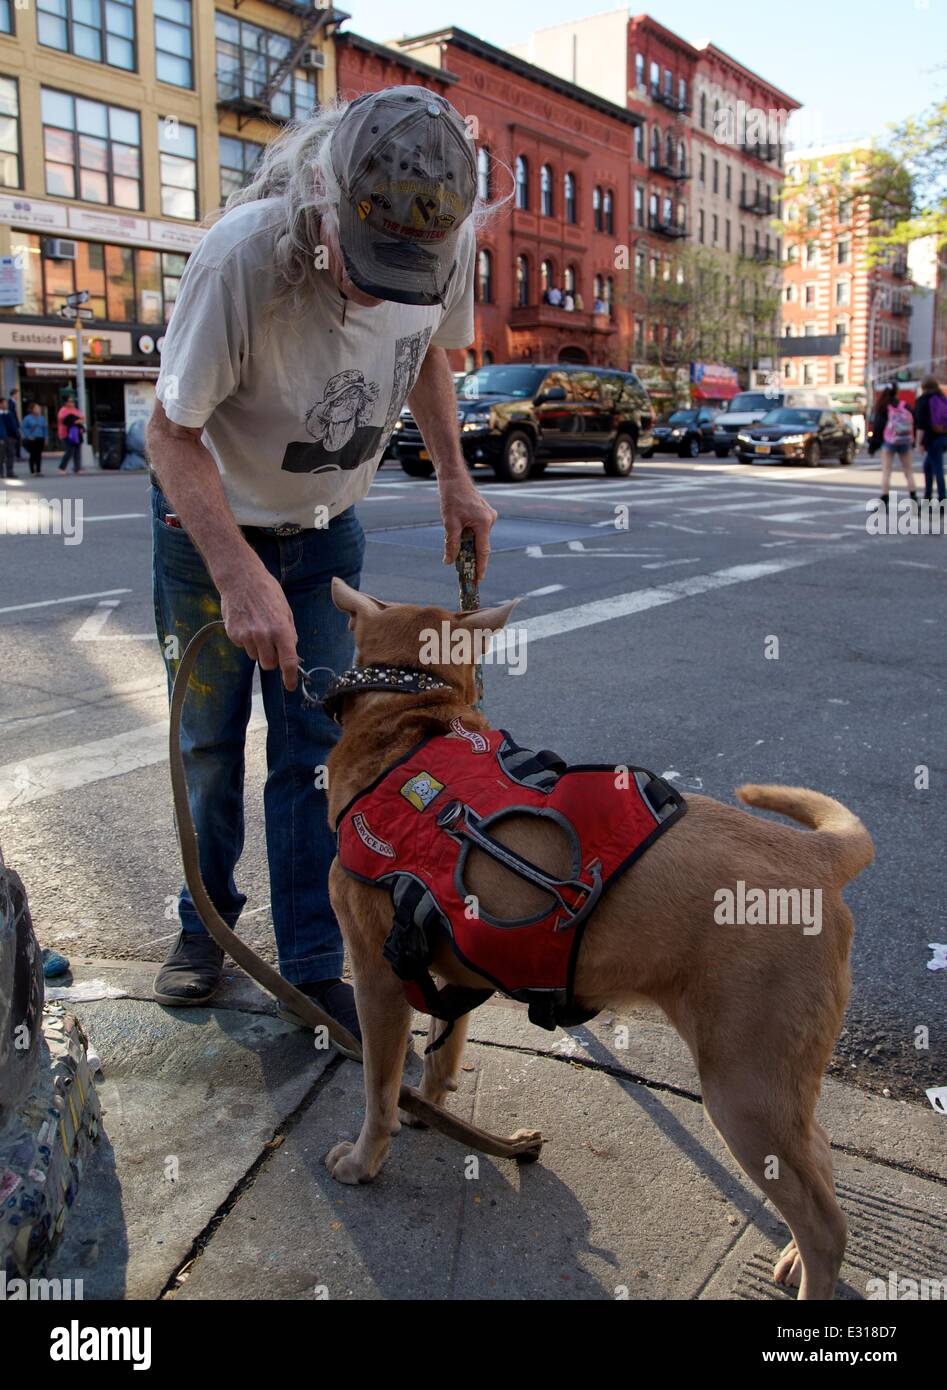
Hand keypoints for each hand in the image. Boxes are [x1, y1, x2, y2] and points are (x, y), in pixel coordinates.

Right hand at [219, 558, 298, 689]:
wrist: (241, 579)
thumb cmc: (267, 592)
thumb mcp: (286, 610)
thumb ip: (289, 633)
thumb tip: (291, 652)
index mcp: (282, 629)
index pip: (288, 661)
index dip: (289, 677)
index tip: (290, 685)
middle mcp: (264, 635)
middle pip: (269, 664)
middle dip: (271, 658)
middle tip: (271, 644)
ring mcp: (247, 635)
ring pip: (254, 656)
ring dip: (258, 648)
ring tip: (257, 627)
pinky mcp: (233, 634)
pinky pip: (242, 647)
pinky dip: (246, 640)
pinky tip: (246, 623)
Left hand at [440, 473, 497, 580]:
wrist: (454, 478)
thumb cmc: (452, 498)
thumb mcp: (449, 523)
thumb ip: (451, 544)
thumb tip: (449, 561)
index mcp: (484, 523)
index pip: (483, 551)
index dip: (481, 567)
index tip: (479, 579)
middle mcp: (490, 520)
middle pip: (481, 545)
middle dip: (472, 556)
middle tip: (464, 570)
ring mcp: (489, 516)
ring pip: (479, 537)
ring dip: (468, 544)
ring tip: (456, 543)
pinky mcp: (485, 514)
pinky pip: (478, 530)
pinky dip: (470, 535)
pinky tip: (460, 531)